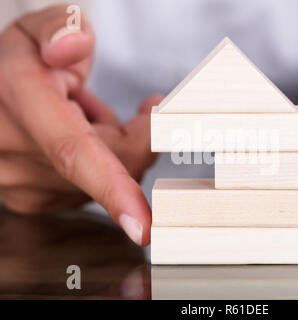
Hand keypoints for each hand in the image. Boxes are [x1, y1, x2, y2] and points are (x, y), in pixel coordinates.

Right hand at [0, 6, 158, 244]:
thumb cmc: (22, 62)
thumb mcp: (39, 29)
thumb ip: (61, 26)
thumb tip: (70, 46)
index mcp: (19, 101)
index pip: (72, 151)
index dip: (113, 187)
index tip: (142, 226)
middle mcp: (13, 151)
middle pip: (112, 164)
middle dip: (139, 137)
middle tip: (143, 110)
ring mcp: (20, 183)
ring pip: (107, 178)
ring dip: (115, 147)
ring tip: (88, 116)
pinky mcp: (31, 200)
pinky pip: (92, 188)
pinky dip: (100, 165)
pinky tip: (80, 138)